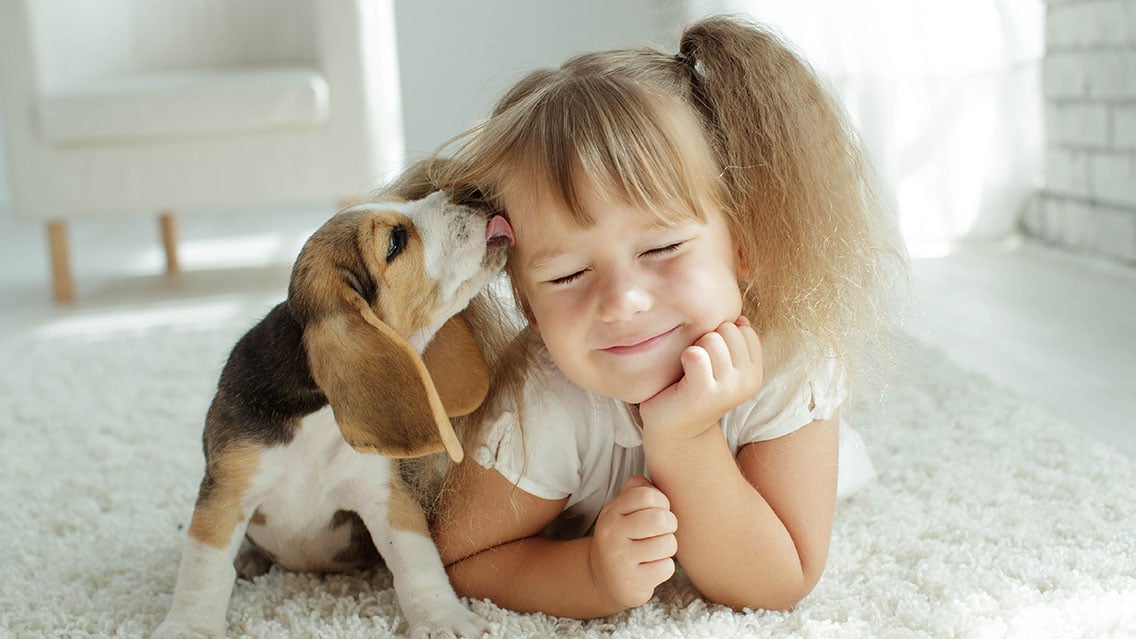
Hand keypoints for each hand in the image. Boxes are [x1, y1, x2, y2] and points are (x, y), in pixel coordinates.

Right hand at [588, 475, 677, 609]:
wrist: (602, 580)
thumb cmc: (622, 539)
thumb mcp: (621, 512)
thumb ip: (636, 491)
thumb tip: (650, 481)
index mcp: (611, 513)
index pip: (647, 495)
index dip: (661, 502)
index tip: (658, 511)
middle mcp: (612, 535)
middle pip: (661, 519)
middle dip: (670, 524)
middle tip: (662, 531)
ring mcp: (621, 560)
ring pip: (668, 544)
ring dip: (668, 548)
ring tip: (655, 550)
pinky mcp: (633, 583)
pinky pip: (666, 567)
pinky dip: (664, 568)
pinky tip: (651, 568)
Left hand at [639, 317, 762, 443]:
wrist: (675, 431)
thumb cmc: (694, 389)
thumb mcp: (722, 365)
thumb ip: (733, 342)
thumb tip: (740, 318)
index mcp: (754, 373)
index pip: (743, 329)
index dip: (721, 336)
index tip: (710, 358)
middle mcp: (746, 382)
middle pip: (727, 329)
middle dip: (708, 340)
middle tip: (698, 366)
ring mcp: (727, 388)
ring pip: (712, 338)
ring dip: (695, 348)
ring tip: (690, 371)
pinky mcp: (703, 392)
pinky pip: (695, 353)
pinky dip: (683, 358)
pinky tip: (681, 376)